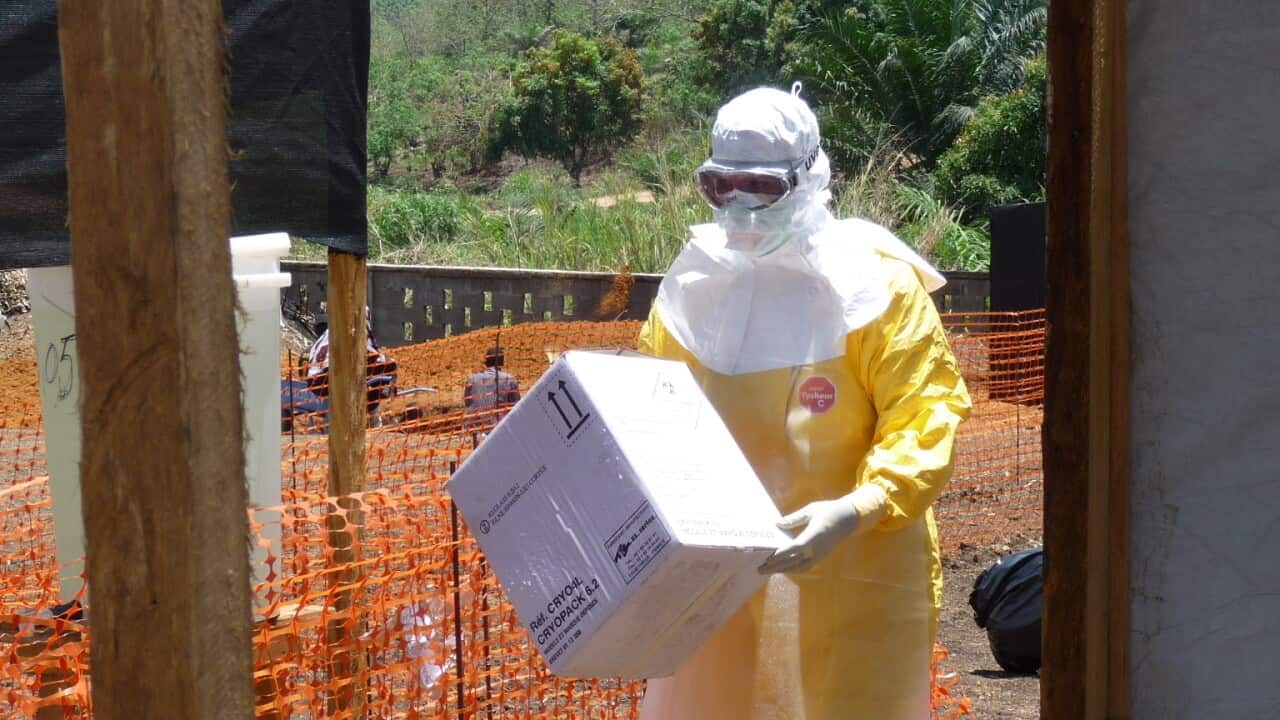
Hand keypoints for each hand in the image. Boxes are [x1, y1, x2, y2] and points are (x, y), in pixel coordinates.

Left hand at [758, 485, 887, 574]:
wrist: (848, 519)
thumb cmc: (828, 510)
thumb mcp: (810, 510)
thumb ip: (793, 519)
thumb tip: (778, 524)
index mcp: (814, 535)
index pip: (795, 548)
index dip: (781, 554)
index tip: (767, 557)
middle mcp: (817, 549)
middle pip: (794, 561)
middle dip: (776, 566)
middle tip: (759, 568)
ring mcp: (819, 555)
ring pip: (799, 567)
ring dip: (783, 570)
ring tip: (768, 570)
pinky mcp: (821, 557)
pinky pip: (805, 567)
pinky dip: (793, 569)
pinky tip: (783, 568)